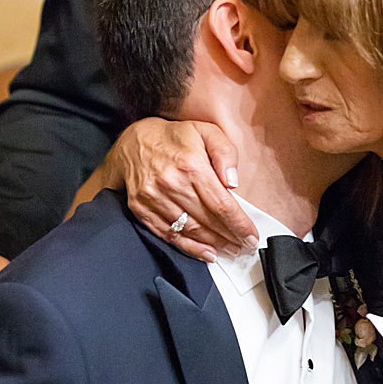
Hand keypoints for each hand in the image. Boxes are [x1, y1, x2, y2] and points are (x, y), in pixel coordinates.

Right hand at [104, 118, 256, 261]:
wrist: (132, 143)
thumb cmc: (173, 138)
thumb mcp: (206, 131)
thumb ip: (225, 153)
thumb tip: (232, 183)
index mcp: (190, 165)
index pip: (221, 204)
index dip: (239, 224)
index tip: (250, 236)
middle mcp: (171, 184)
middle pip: (208, 220)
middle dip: (229, 236)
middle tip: (243, 245)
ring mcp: (154, 199)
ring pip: (190, 230)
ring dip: (212, 243)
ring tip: (228, 248)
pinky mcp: (142, 210)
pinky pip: (169, 235)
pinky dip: (189, 247)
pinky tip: (205, 252)